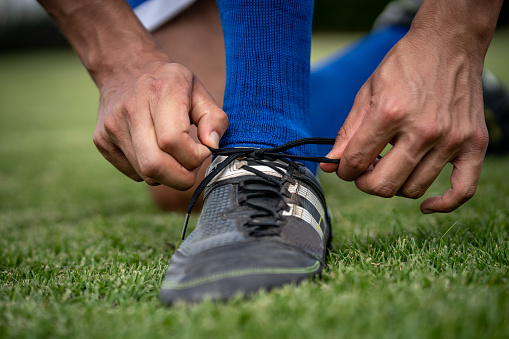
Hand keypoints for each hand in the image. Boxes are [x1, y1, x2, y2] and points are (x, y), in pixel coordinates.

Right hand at [92, 58, 227, 189]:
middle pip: (154, 165)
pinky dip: (152, 172)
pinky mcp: (101, 141)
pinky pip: (134, 173)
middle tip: (192, 167)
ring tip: (175, 155)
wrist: (125, 68)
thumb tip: (212, 145)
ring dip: (168, 175)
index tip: (203, 151)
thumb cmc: (169, 84)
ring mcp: (111, 126)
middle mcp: (130, 108)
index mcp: (159, 91)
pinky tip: (155, 151)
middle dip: (181, 177)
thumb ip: (214, 118)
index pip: (172, 141)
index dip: (194, 156)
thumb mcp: (199, 91)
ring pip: (145, 174)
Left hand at [321, 33, 487, 212]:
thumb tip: (331, 164)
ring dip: (395, 185)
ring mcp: (451, 139)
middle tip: (363, 171)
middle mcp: (423, 130)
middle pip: (384, 184)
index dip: (344, 170)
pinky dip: (443, 204)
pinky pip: (462, 190)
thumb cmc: (404, 66)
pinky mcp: (474, 144)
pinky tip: (425, 205)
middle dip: (364, 183)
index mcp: (391, 113)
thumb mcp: (367, 93)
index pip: (357, 162)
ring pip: (413, 189)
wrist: (448, 44)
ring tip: (390, 167)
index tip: (344, 167)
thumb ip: (348, 132)